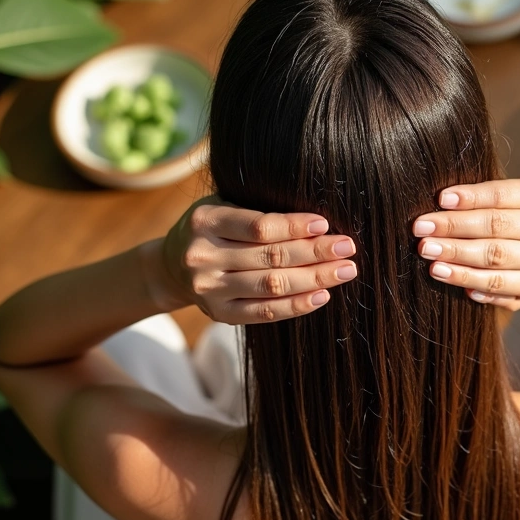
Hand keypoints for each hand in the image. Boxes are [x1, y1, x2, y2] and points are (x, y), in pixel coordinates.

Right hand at [162, 197, 357, 323]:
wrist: (171, 267)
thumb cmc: (211, 228)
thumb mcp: (222, 206)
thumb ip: (257, 209)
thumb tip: (317, 221)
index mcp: (206, 221)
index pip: (258, 226)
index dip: (294, 226)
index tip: (325, 224)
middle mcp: (204, 256)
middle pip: (270, 257)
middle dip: (315, 253)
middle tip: (348, 248)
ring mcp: (210, 289)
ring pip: (272, 286)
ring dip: (314, 279)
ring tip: (345, 270)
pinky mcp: (220, 314)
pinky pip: (264, 313)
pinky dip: (296, 305)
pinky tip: (322, 295)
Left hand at [413, 178, 519, 310]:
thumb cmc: (515, 216)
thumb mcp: (508, 198)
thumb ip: (480, 198)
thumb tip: (439, 204)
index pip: (501, 195)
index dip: (470, 198)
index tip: (440, 199)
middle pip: (496, 227)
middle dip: (454, 229)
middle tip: (422, 232)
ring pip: (496, 260)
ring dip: (458, 260)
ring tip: (431, 259)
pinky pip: (501, 289)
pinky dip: (474, 285)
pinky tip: (451, 279)